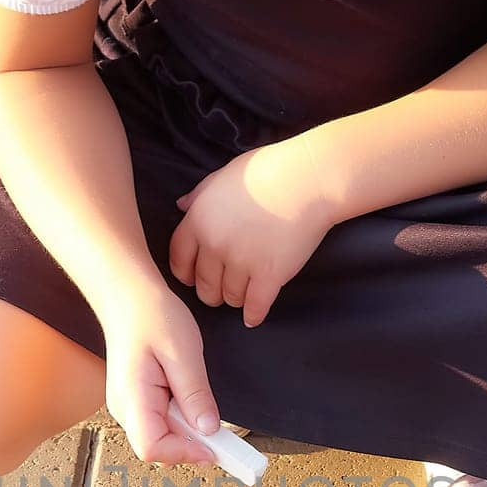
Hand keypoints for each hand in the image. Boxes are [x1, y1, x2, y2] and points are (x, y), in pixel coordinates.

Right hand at [101, 285, 220, 466]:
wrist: (129, 296)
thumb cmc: (152, 316)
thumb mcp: (182, 352)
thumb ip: (194, 394)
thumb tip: (208, 429)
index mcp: (132, 398)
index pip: (153, 448)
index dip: (185, 453)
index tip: (215, 446)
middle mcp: (125, 409)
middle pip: (157, 449)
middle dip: (189, 446)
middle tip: (221, 434)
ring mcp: (128, 407)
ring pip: (160, 439)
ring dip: (186, 433)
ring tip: (203, 408)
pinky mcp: (137, 402)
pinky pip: (160, 423)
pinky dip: (180, 421)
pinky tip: (189, 401)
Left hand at [169, 134, 336, 327]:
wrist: (307, 180)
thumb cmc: (267, 170)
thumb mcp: (224, 175)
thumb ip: (200, 195)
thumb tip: (181, 206)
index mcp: (199, 220)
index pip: (178, 259)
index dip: (185, 273)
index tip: (192, 277)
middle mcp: (215, 245)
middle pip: (204, 285)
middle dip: (211, 291)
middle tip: (221, 291)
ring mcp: (242, 263)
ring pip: (230, 297)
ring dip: (236, 299)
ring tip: (243, 295)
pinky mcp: (269, 276)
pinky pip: (255, 306)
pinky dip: (254, 314)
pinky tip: (254, 316)